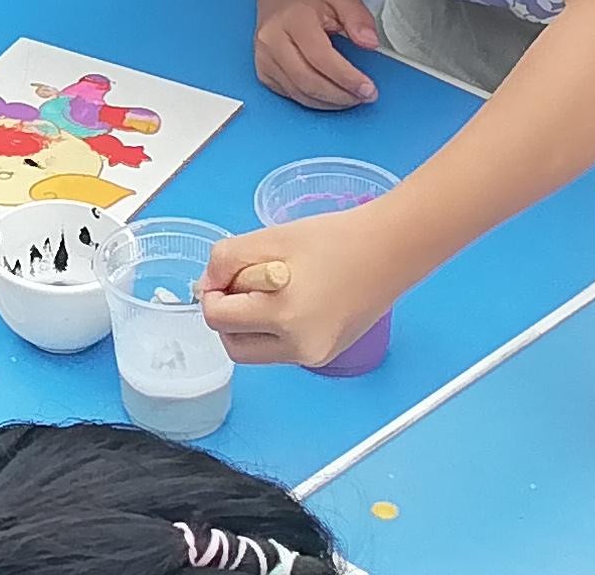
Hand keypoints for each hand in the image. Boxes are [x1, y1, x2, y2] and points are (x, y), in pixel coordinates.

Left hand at [202, 206, 428, 368]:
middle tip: (245, 283)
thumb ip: (225, 260)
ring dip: (249, 326)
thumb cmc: (334, 239)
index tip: (225, 274)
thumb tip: (205, 288)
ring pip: (255, 352)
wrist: (389, 250)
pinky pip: (280, 350)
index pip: (217, 319)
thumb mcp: (268, 238)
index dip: (213, 293)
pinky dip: (274, 330)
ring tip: (273, 290)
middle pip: (233, 345)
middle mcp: (299, 347)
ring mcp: (314, 356)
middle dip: (228, 316)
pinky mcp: (325, 356)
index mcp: (284, 316)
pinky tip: (294, 300)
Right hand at [253, 0, 380, 109]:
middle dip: (341, 95)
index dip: (346, 77)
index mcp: (292, 19)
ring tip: (352, 96)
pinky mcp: (263, 73)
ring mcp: (265, 58)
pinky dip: (316, 101)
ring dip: (330, 101)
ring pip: (300, 93)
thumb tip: (369, 42)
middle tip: (364, 96)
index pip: (320, 57)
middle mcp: (272, 39)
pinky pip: (292, 96)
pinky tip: (332, 95)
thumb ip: (359, 18)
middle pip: (308, 80)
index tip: (367, 88)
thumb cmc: (310, 0)